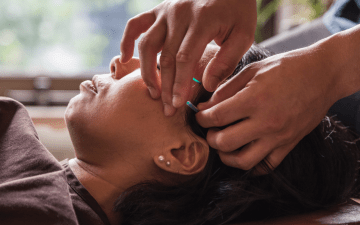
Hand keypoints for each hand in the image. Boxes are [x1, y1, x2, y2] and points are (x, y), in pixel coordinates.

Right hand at [120, 0, 256, 115]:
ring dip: (146, 71)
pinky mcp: (159, 9)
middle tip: (166, 109)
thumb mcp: (244, 34)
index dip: (179, 84)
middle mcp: (179, 14)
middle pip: (165, 57)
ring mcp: (166, 11)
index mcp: (202, 20)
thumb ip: (227, 61)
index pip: (184, 59)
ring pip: (147, 44)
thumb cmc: (237, 11)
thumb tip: (207, 86)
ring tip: (152, 92)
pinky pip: (136, 24)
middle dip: (165, 86)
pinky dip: (127, 40)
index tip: (177, 105)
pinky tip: (125, 58)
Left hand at [195, 47, 339, 172]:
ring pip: (243, 161)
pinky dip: (251, 165)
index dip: (201, 118)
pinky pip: (266, 166)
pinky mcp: (289, 144)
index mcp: (254, 99)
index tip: (200, 116)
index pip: (216, 117)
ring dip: (226, 156)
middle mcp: (266, 122)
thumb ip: (225, 89)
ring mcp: (279, 137)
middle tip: (209, 130)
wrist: (323, 74)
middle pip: (224, 142)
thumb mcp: (252, 70)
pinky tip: (243, 154)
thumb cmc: (286, 67)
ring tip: (223, 145)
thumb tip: (204, 106)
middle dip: (210, 138)